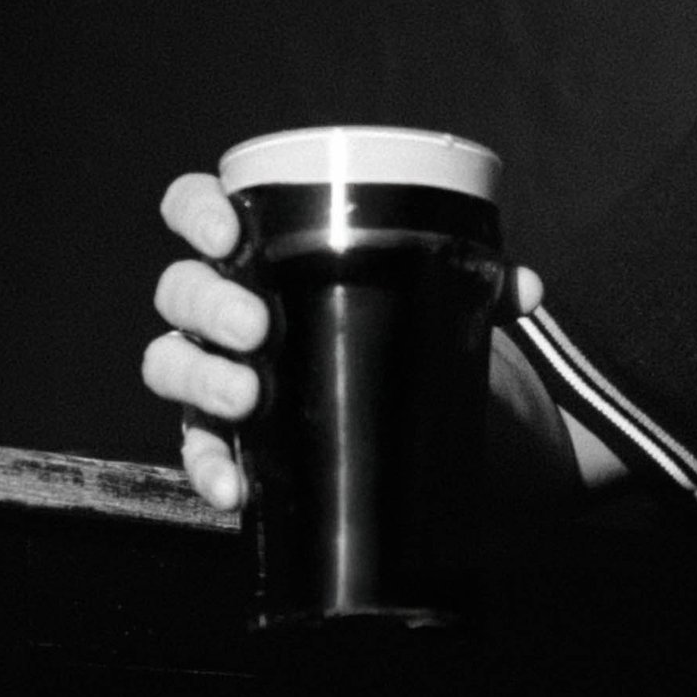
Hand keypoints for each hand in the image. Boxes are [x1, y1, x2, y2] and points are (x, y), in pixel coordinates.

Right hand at [142, 170, 545, 510]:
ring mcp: (212, 369)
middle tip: (258, 327)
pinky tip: (234, 488)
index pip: (196, 209)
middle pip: (179, 290)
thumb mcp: (429, 298)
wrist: (390, 403)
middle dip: (210, 305)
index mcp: (259, 249)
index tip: (227, 233)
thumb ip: (476, 287)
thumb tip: (527, 286)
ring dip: (200, 381)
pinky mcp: (221, 433)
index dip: (196, 212)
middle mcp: (220, 304)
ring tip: (247, 399)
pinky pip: (197, 449)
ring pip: (169, 363)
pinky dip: (208, 468)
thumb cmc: (388, 320)